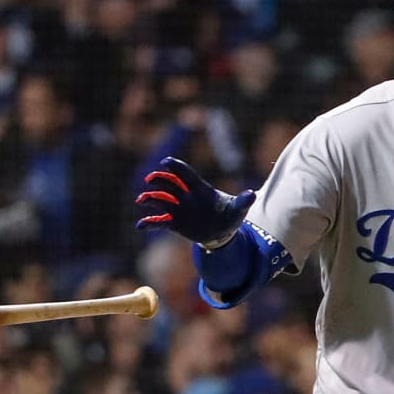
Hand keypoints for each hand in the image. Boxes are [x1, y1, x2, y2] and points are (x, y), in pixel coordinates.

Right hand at [135, 156, 255, 248]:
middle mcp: (186, 197)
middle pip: (170, 185)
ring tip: (142, 200)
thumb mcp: (238, 209)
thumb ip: (243, 201)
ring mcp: (179, 209)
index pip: (186, 174)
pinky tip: (140, 225)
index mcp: (199, 189)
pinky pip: (160, 222)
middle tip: (150, 180)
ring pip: (161, 201)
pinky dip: (150, 223)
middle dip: (159, 180)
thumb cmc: (230, 216)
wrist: (222, 232)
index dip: (176, 167)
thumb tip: (252, 195)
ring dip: (151, 199)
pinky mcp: (175, 223)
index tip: (165, 162)